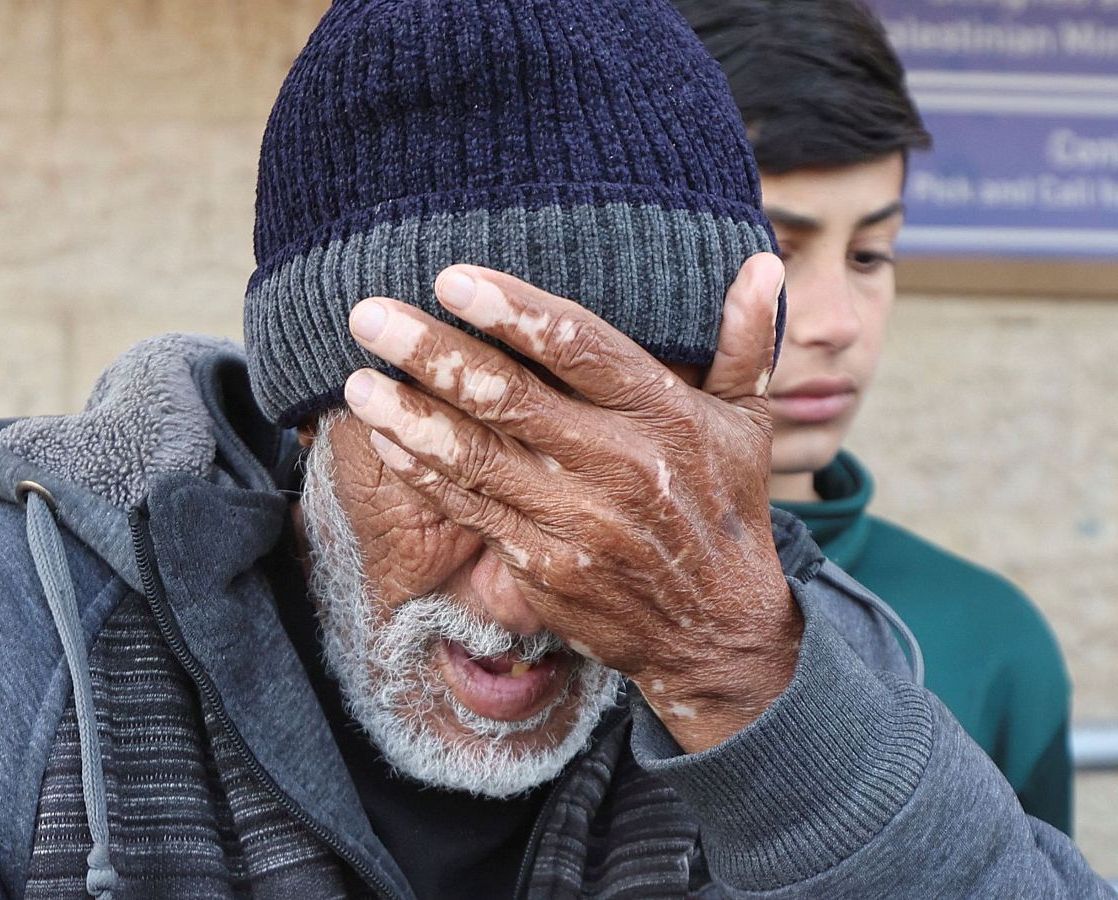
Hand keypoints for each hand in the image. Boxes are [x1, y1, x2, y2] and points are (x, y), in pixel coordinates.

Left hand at [342, 254, 800, 752]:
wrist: (718, 635)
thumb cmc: (726, 514)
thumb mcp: (748, 425)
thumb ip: (743, 342)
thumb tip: (762, 264)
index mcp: (665, 416)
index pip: (578, 346)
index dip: (510, 309)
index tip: (449, 278)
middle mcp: (619, 465)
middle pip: (509, 396)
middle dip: (431, 352)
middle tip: (366, 315)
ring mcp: (578, 521)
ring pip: (476, 456)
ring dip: (407, 414)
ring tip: (355, 379)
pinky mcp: (545, 565)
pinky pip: (471, 509)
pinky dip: (423, 472)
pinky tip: (384, 438)